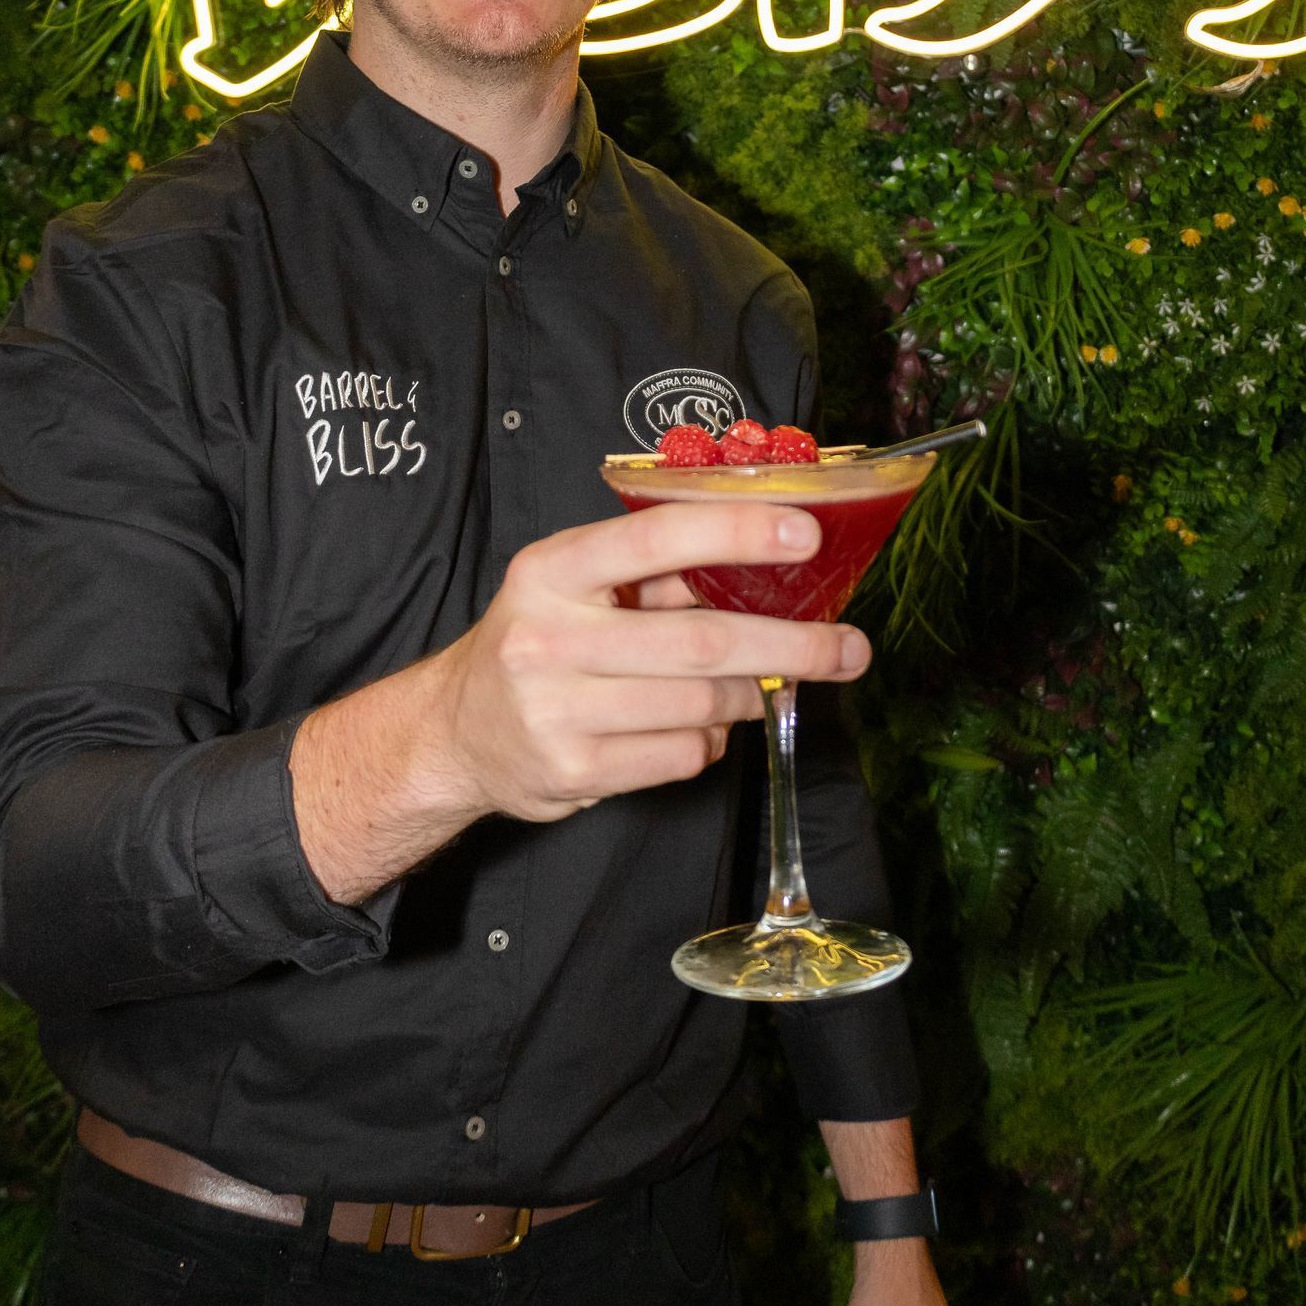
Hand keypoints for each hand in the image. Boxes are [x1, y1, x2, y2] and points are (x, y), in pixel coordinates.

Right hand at [292, 501, 870, 900]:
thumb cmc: (541, 642)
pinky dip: (711, 741)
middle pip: (701, 641)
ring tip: (766, 690)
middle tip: (851, 649)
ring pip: (702, 705)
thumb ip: (656, 576)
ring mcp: (558, 709)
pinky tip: (702, 729)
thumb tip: (771, 562)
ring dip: (753, 699)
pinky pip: (681, 753)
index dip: (735, 533)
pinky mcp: (573, 772)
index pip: (654, 540)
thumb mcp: (576, 589)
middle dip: (792, 645)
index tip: (806, 534)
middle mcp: (549, 635)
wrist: (454, 733)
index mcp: (552, 570)